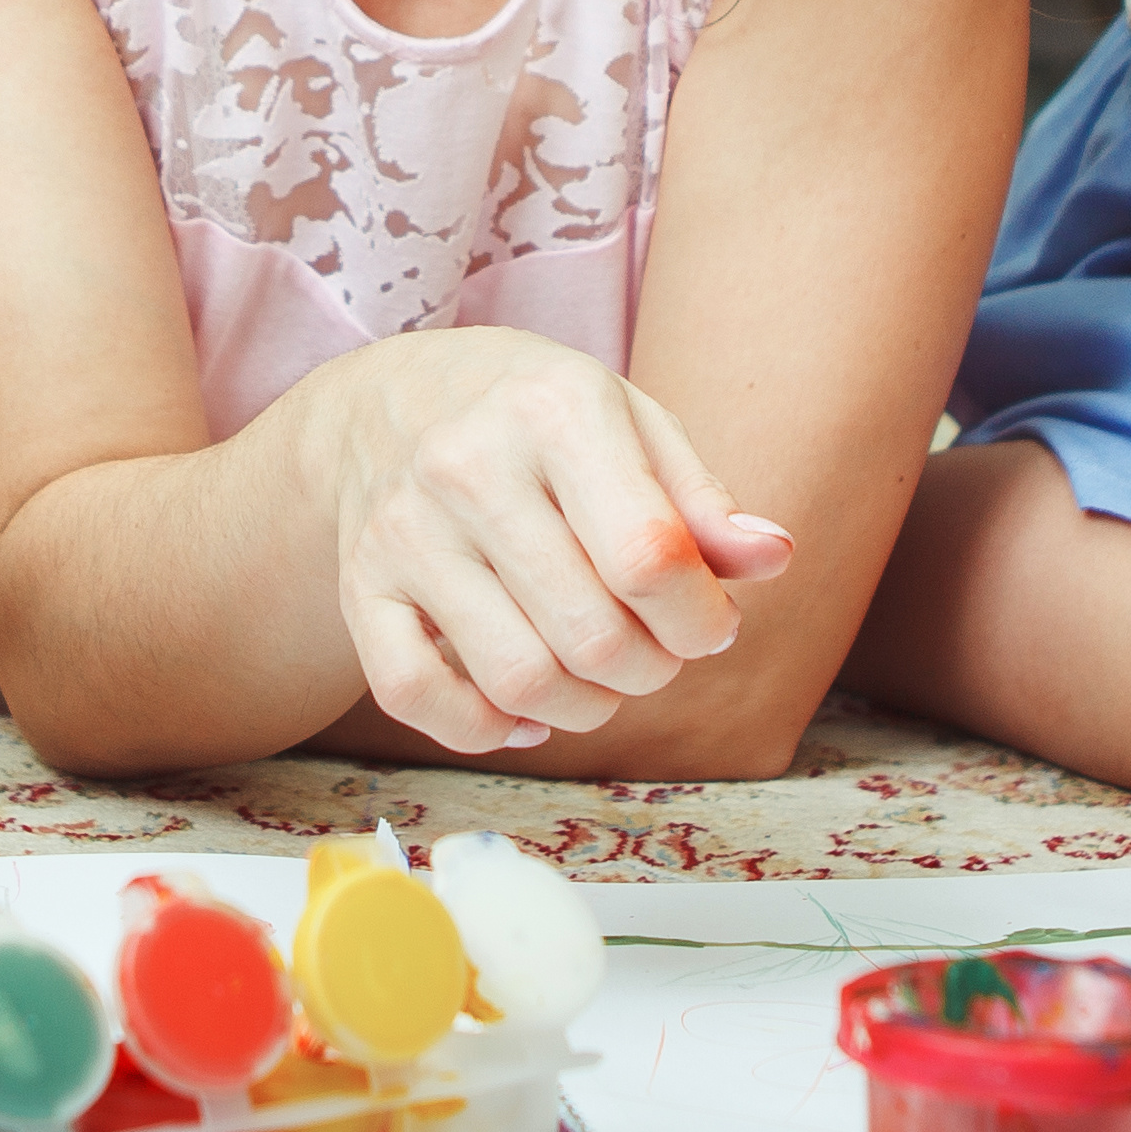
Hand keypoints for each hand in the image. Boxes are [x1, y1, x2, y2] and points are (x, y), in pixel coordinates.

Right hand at [318, 329, 793, 755]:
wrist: (389, 402)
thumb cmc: (536, 421)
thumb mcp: (632, 424)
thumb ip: (701, 500)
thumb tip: (771, 558)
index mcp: (555, 410)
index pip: (649, 557)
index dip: (702, 619)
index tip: (709, 621)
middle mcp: (468, 466)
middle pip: (592, 635)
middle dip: (652, 669)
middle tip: (657, 650)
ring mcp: (403, 531)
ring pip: (517, 680)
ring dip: (586, 708)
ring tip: (601, 675)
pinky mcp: (358, 585)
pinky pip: (417, 695)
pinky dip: (483, 729)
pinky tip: (523, 710)